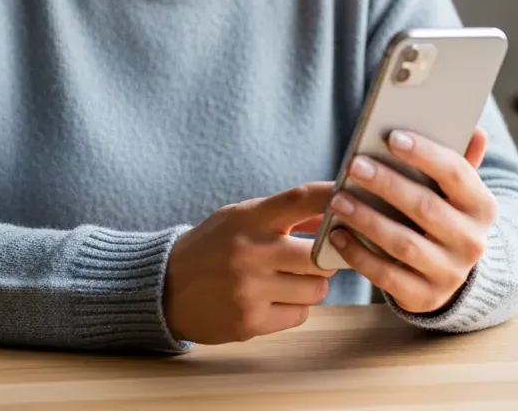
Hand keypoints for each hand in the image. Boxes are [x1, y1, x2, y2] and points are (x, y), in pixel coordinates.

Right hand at [163, 182, 335, 344]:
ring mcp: (250, 289)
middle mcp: (251, 251)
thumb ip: (283, 214)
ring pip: (316, 289)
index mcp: (250, 218)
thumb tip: (336, 212)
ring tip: (289, 280)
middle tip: (318, 258)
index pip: (301, 198)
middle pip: (320, 255)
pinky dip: (294, 308)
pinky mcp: (249, 321)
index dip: (332, 196)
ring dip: (310, 286)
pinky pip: (299, 315)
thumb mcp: (241, 217)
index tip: (352, 198)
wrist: (164, 287)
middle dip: (327, 258)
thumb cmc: (212, 247)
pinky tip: (273, 300)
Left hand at [325, 127, 496, 314]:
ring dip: (367, 219)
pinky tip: (338, 235)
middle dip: (387, 184)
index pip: (456, 174)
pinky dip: (360, 255)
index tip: (391, 137)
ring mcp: (450, 273)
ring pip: (404, 243)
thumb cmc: (445, 217)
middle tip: (355, 166)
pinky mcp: (425, 297)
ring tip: (339, 199)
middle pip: (425, 207)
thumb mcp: (457, 193)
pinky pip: (387, 276)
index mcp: (482, 207)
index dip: (424, 154)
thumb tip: (476, 129)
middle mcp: (472, 242)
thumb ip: (460, 163)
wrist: (450, 274)